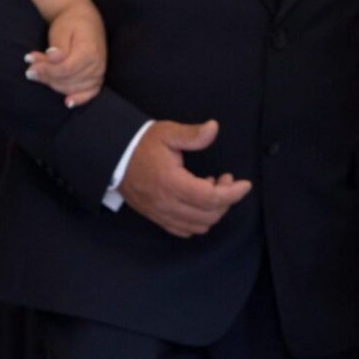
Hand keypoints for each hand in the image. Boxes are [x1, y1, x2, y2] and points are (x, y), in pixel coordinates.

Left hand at [26, 5, 107, 106]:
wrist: (86, 20)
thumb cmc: (71, 23)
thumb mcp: (61, 30)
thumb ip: (58, 47)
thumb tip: (53, 57)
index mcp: (89, 51)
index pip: (65, 69)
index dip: (46, 70)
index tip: (30, 65)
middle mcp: (97, 65)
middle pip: (67, 80)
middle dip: (46, 76)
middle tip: (29, 69)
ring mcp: (99, 73)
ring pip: (72, 87)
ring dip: (53, 83)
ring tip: (38, 74)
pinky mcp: (98, 78)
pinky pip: (90, 93)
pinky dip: (79, 98)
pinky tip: (68, 102)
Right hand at [118, 120, 251, 238]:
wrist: (114, 158)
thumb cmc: (142, 145)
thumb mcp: (167, 133)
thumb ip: (192, 134)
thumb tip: (214, 128)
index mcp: (172, 183)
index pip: (211, 198)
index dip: (233, 193)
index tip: (244, 184)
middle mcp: (167, 204)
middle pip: (209, 215)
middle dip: (225, 199)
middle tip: (224, 179)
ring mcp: (161, 214)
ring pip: (199, 226)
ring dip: (213, 211)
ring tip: (210, 189)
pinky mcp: (157, 218)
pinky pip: (185, 230)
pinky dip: (198, 221)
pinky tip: (198, 203)